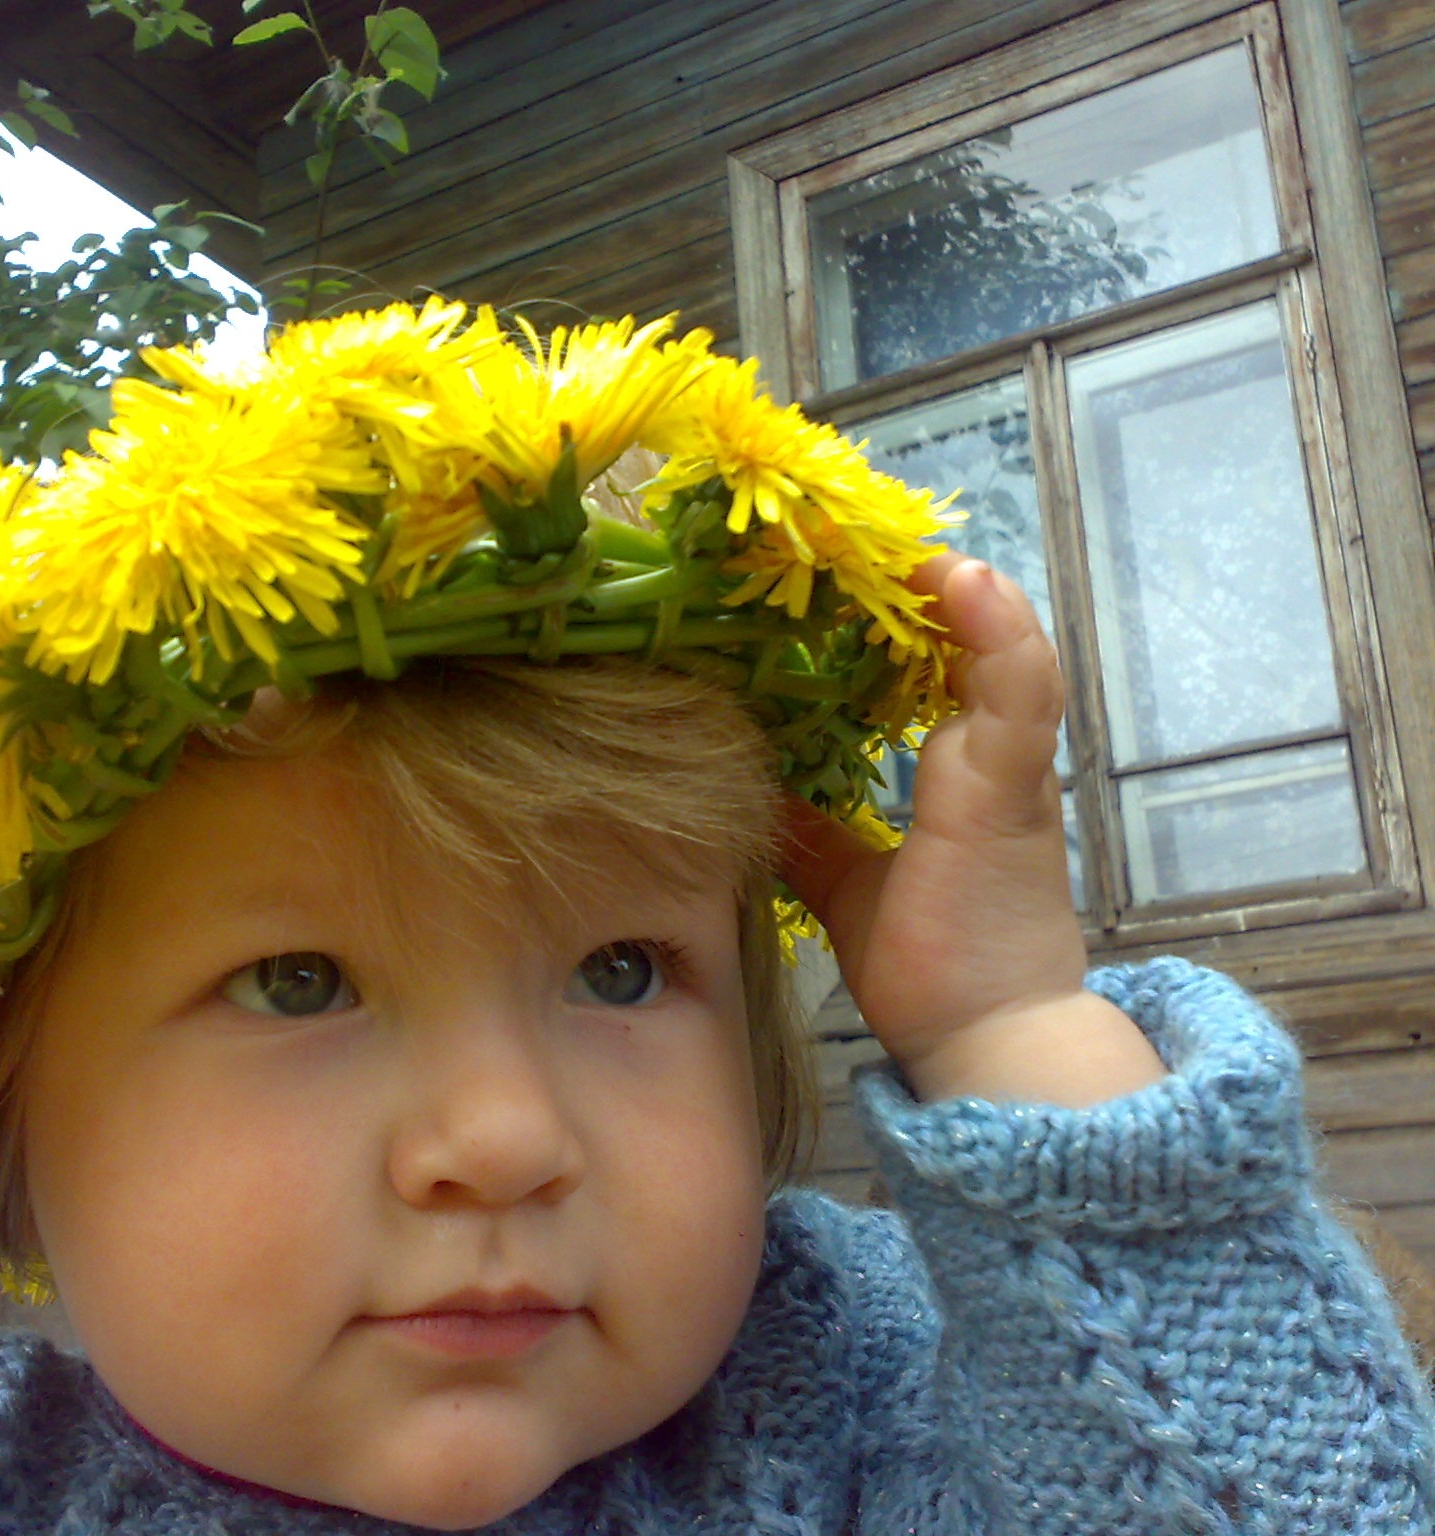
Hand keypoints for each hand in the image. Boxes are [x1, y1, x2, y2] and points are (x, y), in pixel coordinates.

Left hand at [781, 554, 1164, 1104]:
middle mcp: (992, 759)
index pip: (935, 671)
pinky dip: (996, 631)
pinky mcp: (1011, 789)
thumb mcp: (849, 883)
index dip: (901, 616)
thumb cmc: (932, 966)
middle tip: (854, 536)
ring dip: (959, 591)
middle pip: (967, 645)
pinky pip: (1018, 692)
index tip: (843, 572)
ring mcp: (1008, 769)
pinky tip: (962, 579)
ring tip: (910, 540)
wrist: (984, 1038)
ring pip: (1003, 652)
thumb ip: (813, 833)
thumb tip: (750, 794)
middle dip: (918, 588)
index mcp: (962, 775)